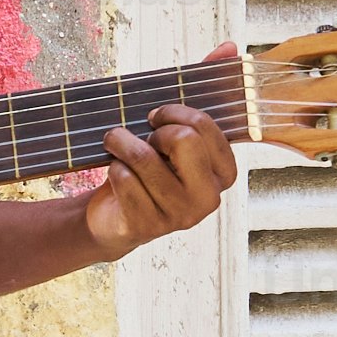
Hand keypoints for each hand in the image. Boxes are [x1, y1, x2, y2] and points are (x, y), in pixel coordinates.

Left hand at [75, 108, 236, 256]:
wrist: (117, 219)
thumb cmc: (148, 177)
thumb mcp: (173, 153)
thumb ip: (181, 131)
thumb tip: (160, 111)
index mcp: (222, 174)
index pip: (204, 126)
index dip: (174, 113)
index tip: (157, 118)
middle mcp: (207, 198)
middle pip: (184, 138)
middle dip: (155, 132)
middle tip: (145, 140)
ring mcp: (178, 215)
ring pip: (144, 157)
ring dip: (122, 144)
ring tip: (117, 147)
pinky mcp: (147, 225)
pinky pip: (124, 178)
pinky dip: (114, 168)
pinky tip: (117, 176)